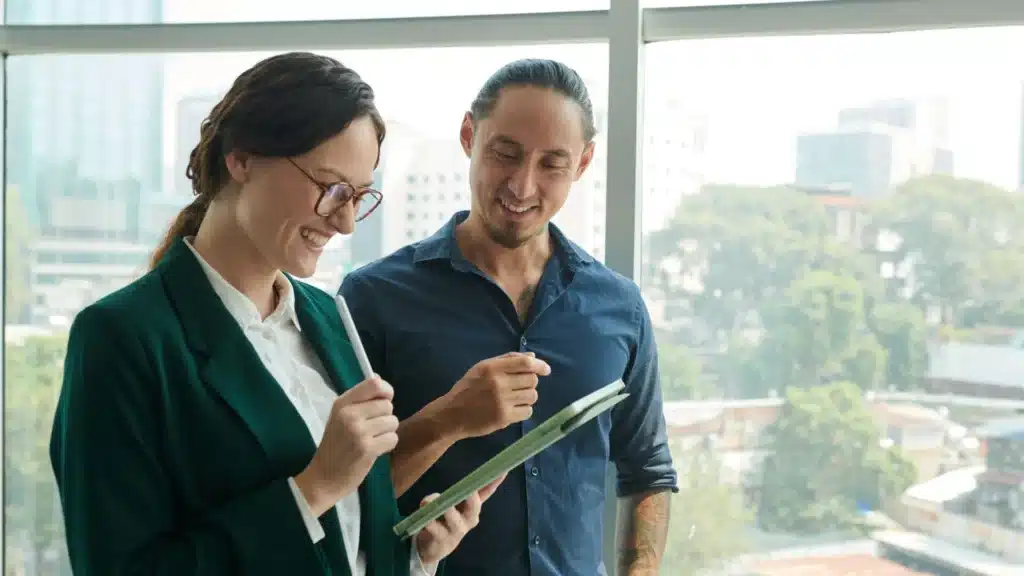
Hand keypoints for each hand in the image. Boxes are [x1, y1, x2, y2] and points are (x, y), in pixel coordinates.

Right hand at [294, 375, 397, 515]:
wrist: (323, 478)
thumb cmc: (335, 446)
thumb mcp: (340, 417)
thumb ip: (360, 399)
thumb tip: (380, 379)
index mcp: (342, 403)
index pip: (374, 383)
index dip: (386, 391)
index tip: (383, 402)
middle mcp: (349, 414)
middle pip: (387, 404)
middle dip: (385, 417)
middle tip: (371, 429)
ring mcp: (358, 431)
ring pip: (393, 421)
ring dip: (387, 432)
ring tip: (372, 439)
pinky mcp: (367, 448)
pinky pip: (393, 438)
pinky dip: (387, 445)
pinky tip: (374, 450)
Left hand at [414, 473, 505, 564]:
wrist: (433, 548)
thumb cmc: (443, 521)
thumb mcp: (449, 506)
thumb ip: (448, 496)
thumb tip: (437, 497)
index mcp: (472, 508)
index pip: (486, 492)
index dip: (494, 481)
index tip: (503, 470)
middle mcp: (468, 520)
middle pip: (474, 507)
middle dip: (471, 498)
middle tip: (467, 491)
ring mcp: (456, 531)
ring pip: (453, 518)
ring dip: (443, 508)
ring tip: (428, 500)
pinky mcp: (443, 541)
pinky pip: (436, 529)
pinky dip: (429, 522)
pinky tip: (424, 520)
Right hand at [441, 352, 550, 438]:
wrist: (452, 415)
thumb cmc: (468, 389)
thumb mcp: (482, 368)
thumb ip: (507, 360)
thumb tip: (533, 357)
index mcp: (492, 368)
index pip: (525, 363)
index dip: (540, 365)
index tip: (546, 370)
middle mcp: (498, 383)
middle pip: (532, 380)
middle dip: (531, 382)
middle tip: (520, 387)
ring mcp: (502, 402)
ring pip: (532, 396)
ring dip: (528, 397)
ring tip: (515, 398)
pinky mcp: (504, 418)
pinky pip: (527, 412)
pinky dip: (524, 410)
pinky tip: (513, 409)